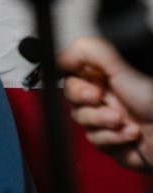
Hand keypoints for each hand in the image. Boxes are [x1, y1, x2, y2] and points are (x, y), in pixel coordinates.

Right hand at [59, 35, 152, 171]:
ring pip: (82, 122)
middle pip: (71, 101)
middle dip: (86, 103)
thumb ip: (88, 51)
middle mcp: (103, 97)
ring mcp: (105, 120)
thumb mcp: (121, 66)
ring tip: (123, 120)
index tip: (89, 88)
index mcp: (103, 76)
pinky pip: (95, 141)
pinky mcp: (109, 142)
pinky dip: (114, 138)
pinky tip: (130, 133)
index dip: (74, 85)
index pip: (71, 77)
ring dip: (103, 122)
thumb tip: (61, 54)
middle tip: (99, 99)